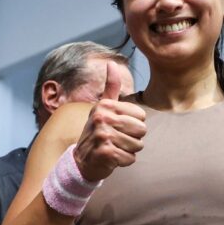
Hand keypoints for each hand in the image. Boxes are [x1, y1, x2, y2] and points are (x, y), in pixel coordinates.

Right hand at [73, 61, 145, 180]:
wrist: (81, 160)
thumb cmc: (98, 132)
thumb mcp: (103, 108)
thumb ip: (111, 87)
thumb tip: (112, 62)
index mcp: (105, 105)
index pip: (142, 116)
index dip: (134, 125)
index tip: (118, 127)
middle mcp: (102, 117)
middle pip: (142, 130)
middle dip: (133, 139)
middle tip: (117, 140)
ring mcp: (103, 135)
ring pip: (138, 145)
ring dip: (129, 150)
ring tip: (114, 148)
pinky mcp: (105, 153)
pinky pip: (130, 158)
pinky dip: (124, 161)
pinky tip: (112, 159)